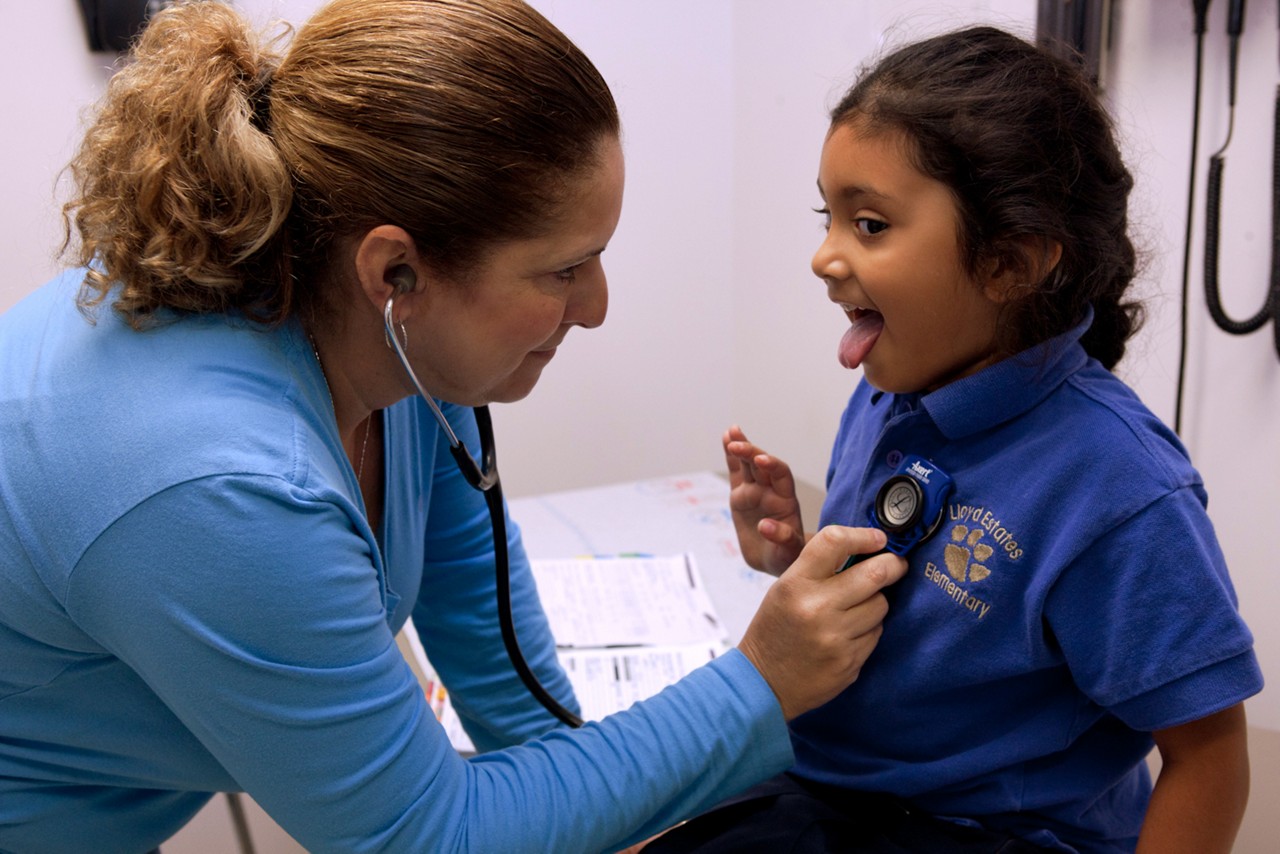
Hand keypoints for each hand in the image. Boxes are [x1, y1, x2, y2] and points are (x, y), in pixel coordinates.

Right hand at [723, 425, 805, 575]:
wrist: (775, 560)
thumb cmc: (787, 556)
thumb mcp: (789, 553)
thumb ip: (782, 538)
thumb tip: (766, 525)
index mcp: (786, 501)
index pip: (781, 475)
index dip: (772, 466)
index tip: (761, 460)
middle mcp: (772, 491)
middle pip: (762, 465)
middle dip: (751, 453)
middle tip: (737, 445)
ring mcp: (755, 491)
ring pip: (748, 464)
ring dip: (741, 447)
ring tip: (731, 433)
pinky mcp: (740, 496)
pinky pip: (736, 472)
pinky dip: (731, 456)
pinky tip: (726, 438)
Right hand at [737, 525, 904, 720]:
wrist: (764, 682)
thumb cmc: (776, 629)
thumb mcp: (784, 589)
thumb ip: (819, 568)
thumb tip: (865, 548)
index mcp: (795, 583)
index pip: (835, 542)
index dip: (864, 536)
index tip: (878, 538)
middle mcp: (816, 608)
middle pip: (875, 574)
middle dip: (893, 565)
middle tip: (896, 564)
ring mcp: (835, 638)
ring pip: (881, 605)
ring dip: (876, 601)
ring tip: (858, 607)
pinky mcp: (850, 662)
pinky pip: (876, 634)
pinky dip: (869, 629)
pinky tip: (849, 633)